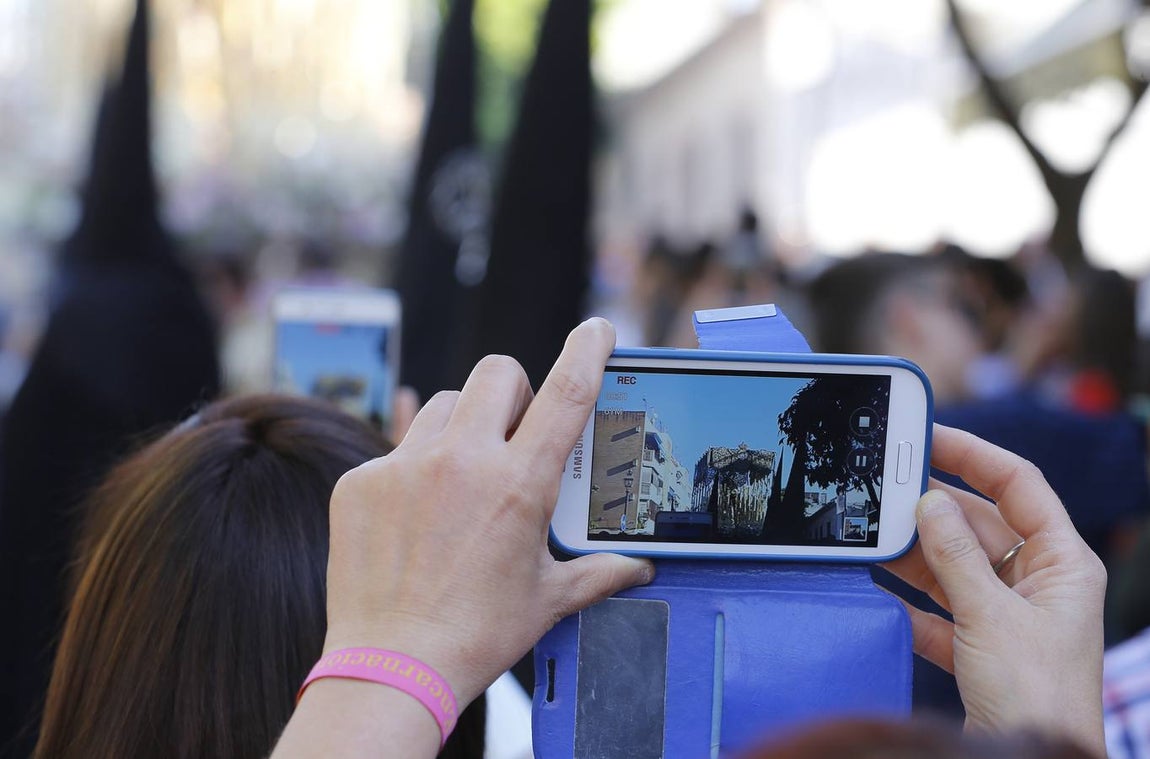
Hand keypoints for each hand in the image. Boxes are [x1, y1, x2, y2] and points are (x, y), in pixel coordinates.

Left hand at [323, 318, 654, 704]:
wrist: (390, 668)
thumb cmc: (476, 635)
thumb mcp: (547, 598)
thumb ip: (598, 571)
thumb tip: (639, 567)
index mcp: (519, 485)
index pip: (566, 394)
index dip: (587, 351)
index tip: (598, 328)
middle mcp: (462, 463)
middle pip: (496, 373)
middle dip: (513, 391)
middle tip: (515, 431)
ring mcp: (405, 467)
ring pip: (444, 405)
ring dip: (463, 425)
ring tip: (462, 478)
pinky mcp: (362, 481)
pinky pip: (397, 449)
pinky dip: (414, 470)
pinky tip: (416, 518)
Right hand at [883, 424, 1105, 753]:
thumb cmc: (1036, 695)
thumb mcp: (990, 615)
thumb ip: (955, 555)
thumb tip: (928, 502)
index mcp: (1062, 563)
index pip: (1019, 485)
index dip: (975, 454)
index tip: (929, 435)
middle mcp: (1036, 582)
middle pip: (978, 523)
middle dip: (932, 509)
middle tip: (886, 488)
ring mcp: (1005, 613)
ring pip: (952, 564)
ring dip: (913, 554)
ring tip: (873, 534)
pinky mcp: (976, 645)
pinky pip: (935, 606)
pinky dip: (906, 599)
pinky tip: (877, 589)